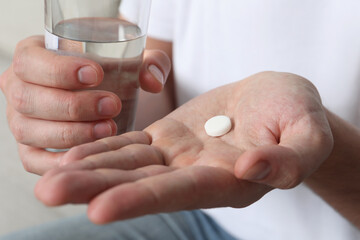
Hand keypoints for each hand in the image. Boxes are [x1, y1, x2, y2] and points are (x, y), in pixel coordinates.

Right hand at [0, 35, 170, 174]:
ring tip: (109, 128)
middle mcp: (19, 88)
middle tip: (112, 105)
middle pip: (27, 99)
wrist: (108, 90)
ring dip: (70, 132)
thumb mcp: (133, 57)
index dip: (58, 70)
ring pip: (29, 130)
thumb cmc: (113, 69)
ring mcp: (21, 120)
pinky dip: (57, 162)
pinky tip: (89, 155)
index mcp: (33, 55)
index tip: (96, 74)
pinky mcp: (30, 148)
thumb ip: (151, 62)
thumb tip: (153, 81)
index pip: (29, 61)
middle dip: (72, 105)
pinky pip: (32, 160)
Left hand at [35, 71, 332, 223]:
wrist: (277, 98)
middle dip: (97, 189)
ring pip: (129, 165)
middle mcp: (195, 175)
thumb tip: (252, 169)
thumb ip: (290, 158)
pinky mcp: (168, 136)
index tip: (100, 209)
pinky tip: (74, 154)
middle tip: (49, 193)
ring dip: (90, 169)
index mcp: (228, 181)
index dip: (142, 199)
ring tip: (49, 178)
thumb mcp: (309, 133)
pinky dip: (103, 148)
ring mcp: (178, 156)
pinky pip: (131, 144)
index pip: (181, 193)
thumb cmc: (298, 114)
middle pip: (142, 184)